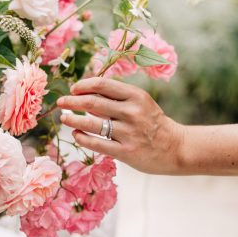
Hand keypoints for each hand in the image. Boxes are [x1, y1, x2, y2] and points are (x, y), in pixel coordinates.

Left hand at [57, 77, 184, 174]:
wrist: (176, 147)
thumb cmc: (153, 123)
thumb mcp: (141, 103)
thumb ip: (117, 98)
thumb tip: (86, 94)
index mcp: (136, 95)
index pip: (102, 84)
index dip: (84, 85)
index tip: (74, 89)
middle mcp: (132, 112)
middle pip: (93, 103)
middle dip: (73, 101)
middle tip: (61, 102)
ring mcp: (128, 133)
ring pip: (92, 124)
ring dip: (73, 119)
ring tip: (64, 118)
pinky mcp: (125, 152)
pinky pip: (97, 143)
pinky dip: (82, 138)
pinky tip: (76, 135)